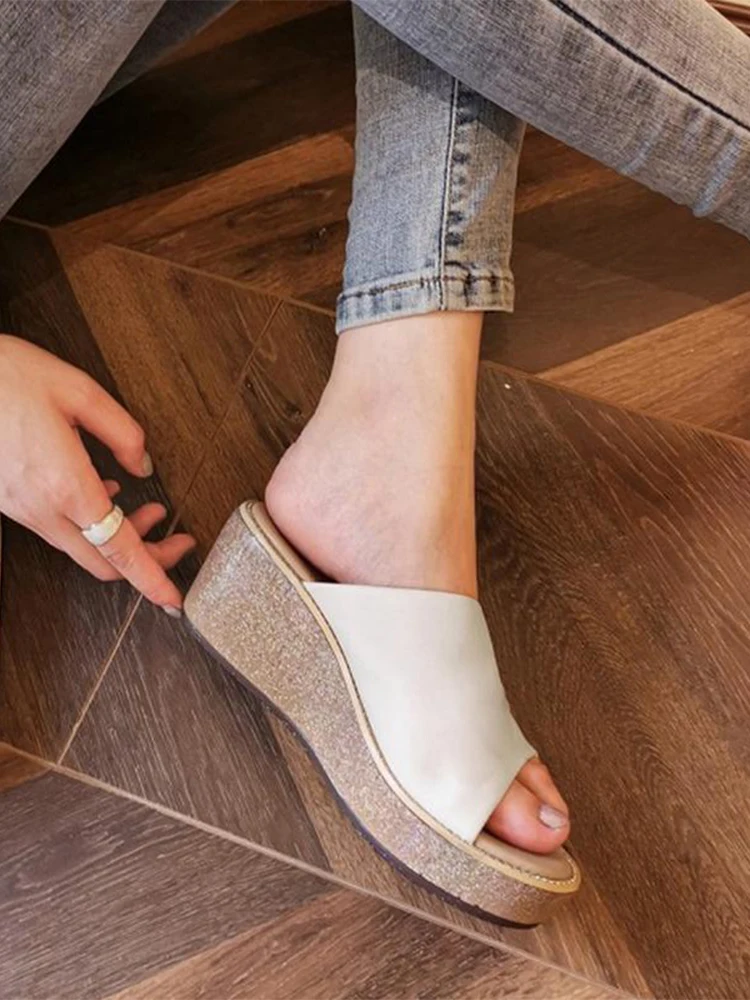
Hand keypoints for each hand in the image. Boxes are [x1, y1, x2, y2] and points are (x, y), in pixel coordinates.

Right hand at [0, 335, 194, 609]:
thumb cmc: (7, 377)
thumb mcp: (79, 391)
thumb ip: (123, 432)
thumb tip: (143, 465)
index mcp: (66, 486)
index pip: (119, 551)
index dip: (152, 577)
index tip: (175, 597)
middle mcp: (42, 509)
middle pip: (104, 562)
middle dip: (148, 559)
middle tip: (176, 540)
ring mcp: (23, 510)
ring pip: (82, 547)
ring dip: (121, 538)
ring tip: (151, 510)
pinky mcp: (11, 502)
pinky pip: (60, 529)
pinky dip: (93, 524)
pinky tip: (105, 492)